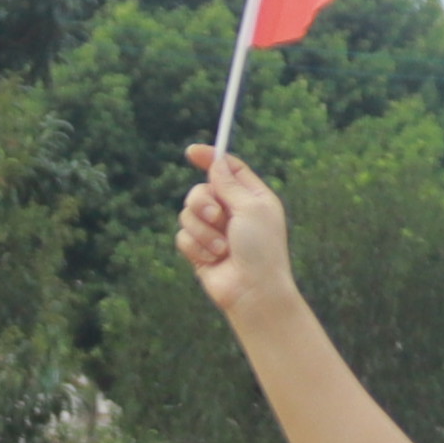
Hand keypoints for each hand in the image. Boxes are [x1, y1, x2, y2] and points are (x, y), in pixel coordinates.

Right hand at [173, 143, 295, 322]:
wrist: (252, 290)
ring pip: (187, 214)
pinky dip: (196, 248)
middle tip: (217, 217)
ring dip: (203, 231)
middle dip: (203, 203)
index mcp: (251, 197)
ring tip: (221, 247)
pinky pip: (182, 236)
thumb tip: (216, 162)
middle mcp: (232, 211)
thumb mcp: (250, 208)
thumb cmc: (260, 249)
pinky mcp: (198, 249)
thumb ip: (229, 184)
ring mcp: (214, 231)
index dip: (211, 158)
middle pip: (201, 190)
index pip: (228, 169)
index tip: (192, 152)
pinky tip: (213, 260)